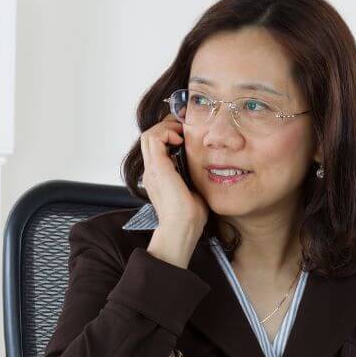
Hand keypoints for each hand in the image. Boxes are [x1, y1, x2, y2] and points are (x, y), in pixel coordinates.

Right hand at [140, 114, 207, 234]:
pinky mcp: (157, 168)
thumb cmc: (190, 216)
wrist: (182, 228)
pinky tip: (180, 141)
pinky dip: (166, 133)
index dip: (169, 135)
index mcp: (159, 176)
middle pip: (150, 137)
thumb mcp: (193, 189)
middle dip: (167, 128)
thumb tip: (206, 169)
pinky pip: (153, 138)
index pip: (156, 147)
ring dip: (166, 128)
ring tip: (181, 133)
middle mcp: (152, 170)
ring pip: (148, 135)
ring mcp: (152, 169)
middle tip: (184, 130)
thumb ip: (193, 177)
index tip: (186, 135)